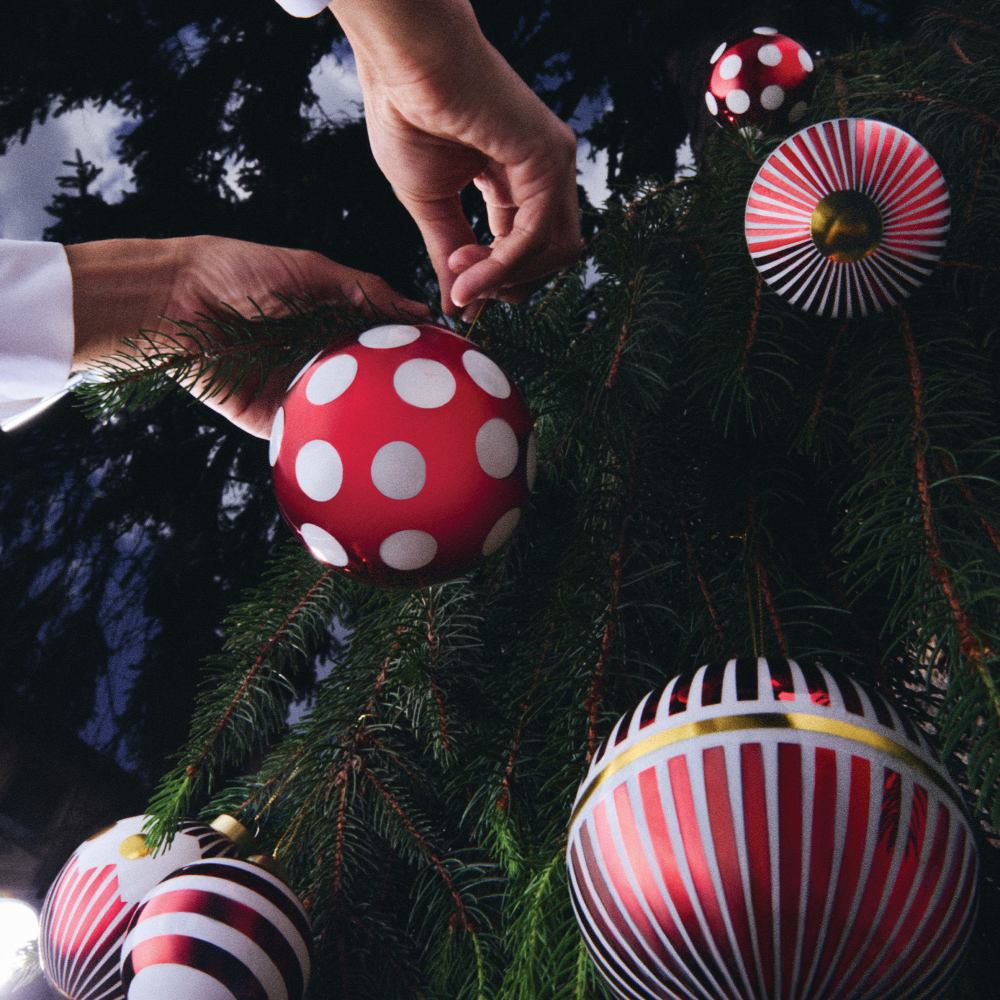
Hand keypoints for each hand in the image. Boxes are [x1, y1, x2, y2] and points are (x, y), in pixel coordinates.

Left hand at [66, 236, 429, 437]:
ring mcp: (298, 393)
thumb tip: (420, 310)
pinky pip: (308, 440)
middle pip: (371, 386)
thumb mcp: (311, 271)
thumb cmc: (240, 272)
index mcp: (331, 325)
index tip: (453, 366)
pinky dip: (332, 451)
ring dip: (373, 430)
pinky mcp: (271, 420)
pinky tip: (367, 461)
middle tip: (446, 414)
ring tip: (418, 446)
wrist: (175, 302)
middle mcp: (319, 361)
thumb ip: (364, 291)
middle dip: (402, 401)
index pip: (383, 345)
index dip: (414, 355)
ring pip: (346, 418)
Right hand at [334, 0, 581, 316]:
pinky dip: (503, 264)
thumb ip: (450, 253)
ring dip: (507, 278)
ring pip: (556, 252)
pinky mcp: (547, 157)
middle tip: (463, 287)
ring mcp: (551, 161)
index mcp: (516, 177)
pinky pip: (537, 234)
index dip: (497, 280)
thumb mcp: (429, 203)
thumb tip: (457, 306)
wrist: (402, 61)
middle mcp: (543, 169)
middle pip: (551, 257)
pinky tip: (467, 271)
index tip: (460, 295)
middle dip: (507, 285)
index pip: (527, 247)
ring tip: (461, 274)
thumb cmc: (407, 114)